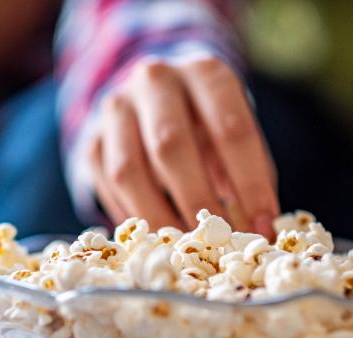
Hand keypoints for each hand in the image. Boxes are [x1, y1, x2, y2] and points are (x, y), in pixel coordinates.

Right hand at [88, 56, 278, 235]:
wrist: (156, 96)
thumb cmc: (207, 123)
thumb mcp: (234, 133)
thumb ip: (249, 173)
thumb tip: (259, 228)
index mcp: (204, 72)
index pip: (231, 129)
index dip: (250, 184)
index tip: (263, 226)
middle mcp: (156, 80)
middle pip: (171, 145)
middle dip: (198, 202)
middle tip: (216, 243)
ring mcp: (115, 107)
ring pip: (128, 170)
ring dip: (159, 218)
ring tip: (184, 250)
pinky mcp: (90, 139)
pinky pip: (106, 185)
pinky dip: (132, 217)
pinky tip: (155, 237)